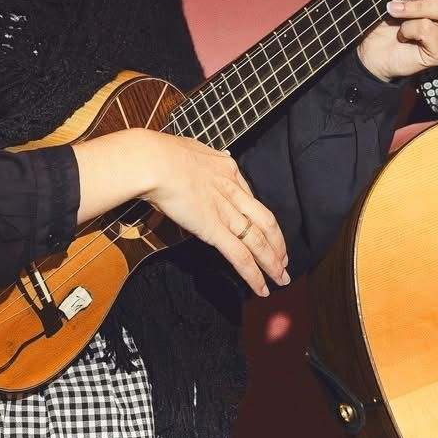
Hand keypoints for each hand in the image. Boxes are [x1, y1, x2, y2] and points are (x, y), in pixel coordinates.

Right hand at [73, 128, 288, 296]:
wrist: (153, 161)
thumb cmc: (159, 154)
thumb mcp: (188, 151)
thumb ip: (198, 159)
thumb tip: (199, 157)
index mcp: (227, 169)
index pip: (250, 198)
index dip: (261, 218)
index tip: (266, 231)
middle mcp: (233, 190)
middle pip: (265, 221)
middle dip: (277, 243)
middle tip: (284, 260)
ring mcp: (225, 212)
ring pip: (258, 241)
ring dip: (272, 263)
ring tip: (281, 279)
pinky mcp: (214, 230)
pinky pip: (240, 256)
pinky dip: (253, 274)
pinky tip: (261, 287)